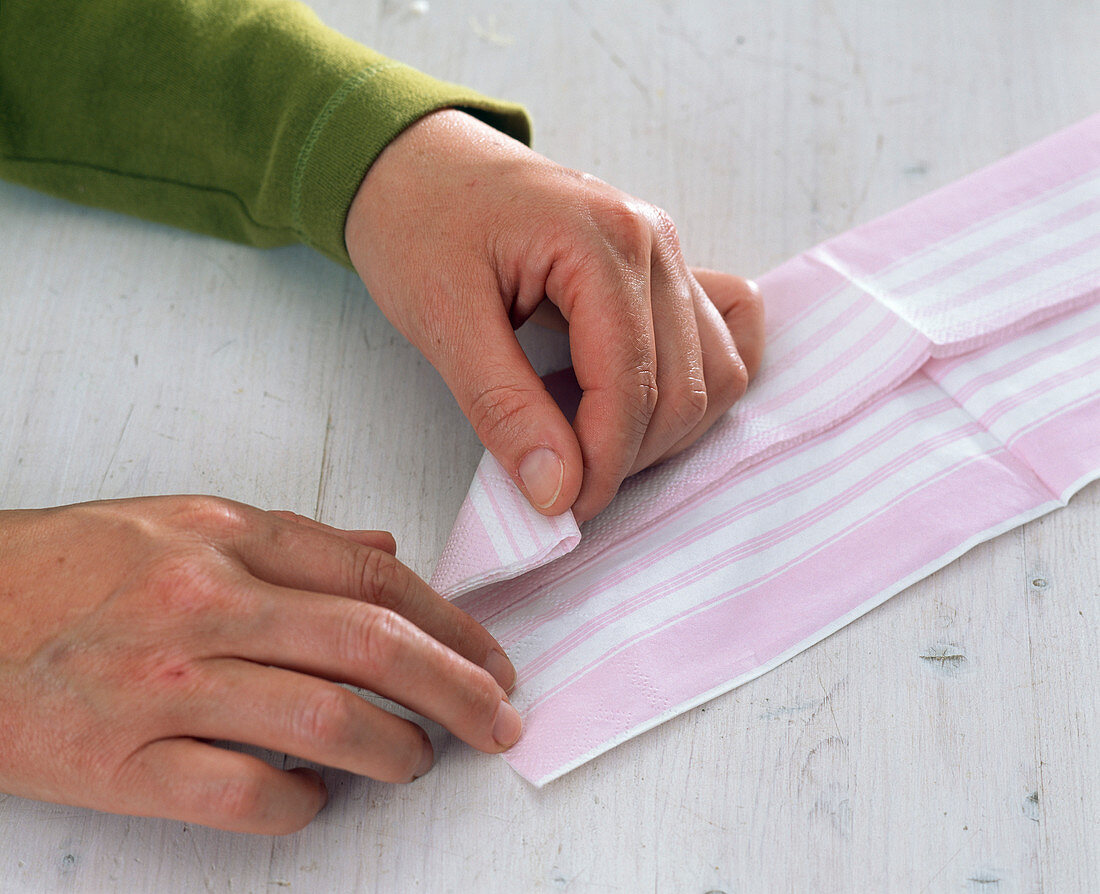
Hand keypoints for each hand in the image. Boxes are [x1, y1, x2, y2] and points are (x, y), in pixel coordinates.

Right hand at [0, 497, 518, 833]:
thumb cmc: (69, 567)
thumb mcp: (183, 523)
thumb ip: (294, 542)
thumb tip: (382, 555)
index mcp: (227, 537)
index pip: (374, 582)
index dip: (453, 625)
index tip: (493, 660)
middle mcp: (205, 602)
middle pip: (369, 646)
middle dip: (456, 689)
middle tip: (498, 720)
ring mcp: (164, 683)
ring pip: (322, 721)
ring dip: (394, 748)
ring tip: (420, 758)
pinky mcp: (120, 761)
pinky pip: (242, 794)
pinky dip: (298, 805)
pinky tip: (316, 799)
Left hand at [346, 109, 764, 522]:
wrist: (413, 161)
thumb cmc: (418, 223)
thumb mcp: (442, 318)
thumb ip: (505, 407)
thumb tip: (558, 492)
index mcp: (602, 240)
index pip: (631, 383)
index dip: (603, 464)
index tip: (563, 509)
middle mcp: (652, 239)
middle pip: (684, 386)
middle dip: (630, 456)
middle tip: (568, 488)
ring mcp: (666, 248)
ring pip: (716, 369)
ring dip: (668, 429)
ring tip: (596, 448)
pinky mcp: (664, 264)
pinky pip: (725, 331)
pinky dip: (699, 381)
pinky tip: (647, 404)